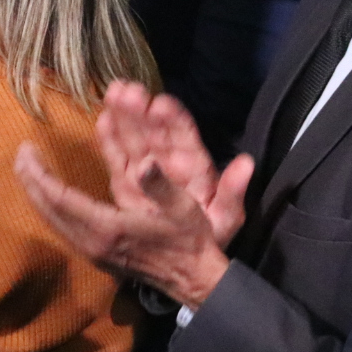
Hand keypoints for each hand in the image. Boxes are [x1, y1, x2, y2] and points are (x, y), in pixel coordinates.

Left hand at [13, 86, 252, 309]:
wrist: (193, 280)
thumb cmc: (188, 240)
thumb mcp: (182, 208)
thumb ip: (160, 185)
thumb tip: (146, 161)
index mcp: (108, 228)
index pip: (61, 199)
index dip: (40, 174)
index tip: (26, 150)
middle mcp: (93, 242)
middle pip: (48, 210)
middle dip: (31, 181)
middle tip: (21, 154)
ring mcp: (92, 252)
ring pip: (52, 221)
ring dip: (37, 195)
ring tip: (28, 170)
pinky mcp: (96, 256)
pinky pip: (61, 228)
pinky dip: (49, 208)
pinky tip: (48, 196)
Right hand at [106, 83, 251, 249]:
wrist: (187, 262)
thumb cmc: (210, 236)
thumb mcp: (226, 216)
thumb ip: (232, 191)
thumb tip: (247, 164)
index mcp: (195, 169)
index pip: (184, 139)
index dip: (173, 120)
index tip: (162, 103)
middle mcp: (169, 164)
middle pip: (154, 133)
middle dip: (141, 111)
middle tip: (128, 89)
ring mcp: (147, 172)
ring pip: (134, 140)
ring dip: (124, 116)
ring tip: (114, 91)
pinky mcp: (128, 185)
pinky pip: (118, 160)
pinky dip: (110, 140)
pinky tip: (103, 119)